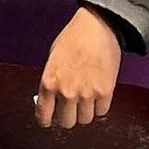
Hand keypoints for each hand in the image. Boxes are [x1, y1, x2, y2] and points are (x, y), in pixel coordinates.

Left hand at [35, 6, 121, 128]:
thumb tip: (51, 98)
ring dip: (85, 112)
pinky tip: (98, 95)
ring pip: (85, 120)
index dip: (46, 120)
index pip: (43, 115)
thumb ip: (51, 81)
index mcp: (49, 82)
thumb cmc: (74, 37)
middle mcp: (66, 91)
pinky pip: (101, 112)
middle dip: (67, 116)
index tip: (49, 119)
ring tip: (86, 100)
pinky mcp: (105, 92)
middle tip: (70, 108)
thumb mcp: (53, 58)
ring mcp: (86, 93)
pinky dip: (100, 107)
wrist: (98, 26)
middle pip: (66, 122)